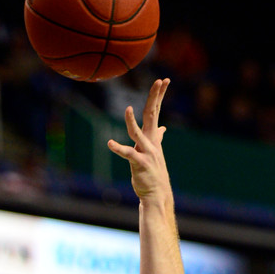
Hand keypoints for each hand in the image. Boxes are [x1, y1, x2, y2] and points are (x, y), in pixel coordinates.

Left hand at [107, 78, 170, 199]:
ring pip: (137, 133)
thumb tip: (162, 130)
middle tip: (159, 81)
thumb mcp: (155, 153)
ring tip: (128, 109)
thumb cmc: (153, 173)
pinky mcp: (139, 164)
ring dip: (132, 122)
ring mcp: (146, 152)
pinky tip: (110, 143)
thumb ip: (157, 139)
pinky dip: (118, 148)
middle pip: (152, 114)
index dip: (159, 95)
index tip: (164, 80)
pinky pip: (127, 154)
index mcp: (152, 137)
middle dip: (155, 97)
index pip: (156, 111)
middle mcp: (151, 142)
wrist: (156, 193)